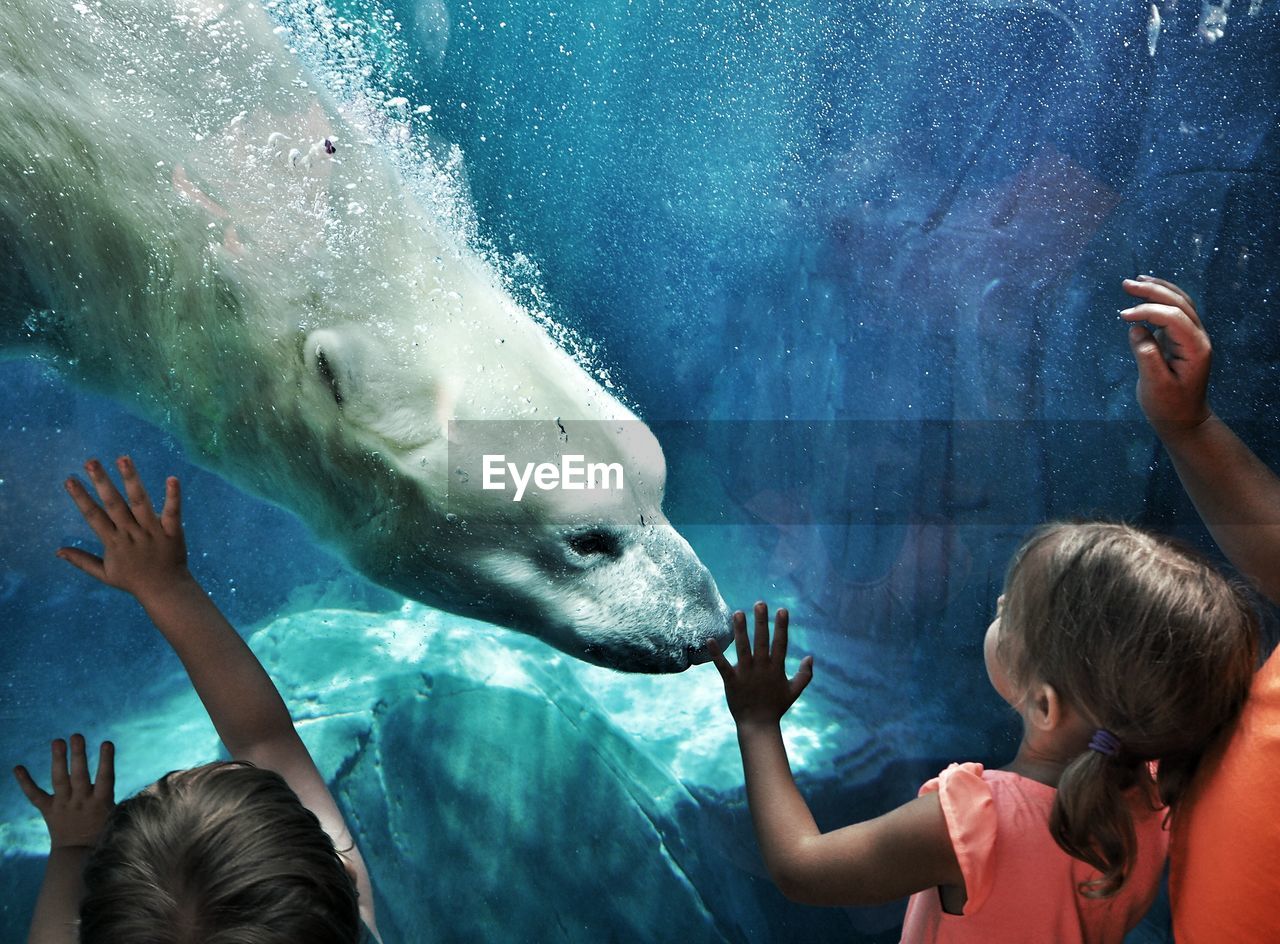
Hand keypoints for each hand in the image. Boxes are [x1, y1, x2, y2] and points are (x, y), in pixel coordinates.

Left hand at [14, 734, 115, 849]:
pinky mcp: (48, 810)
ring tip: (57, 741)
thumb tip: (141, 788)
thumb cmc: (103, 833)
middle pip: (79, 776)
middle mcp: (81, 802)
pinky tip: (17, 767)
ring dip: (58, 760)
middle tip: (76, 736)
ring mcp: (63, 805)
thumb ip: (119, 800)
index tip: (106, 743)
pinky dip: (25, 782)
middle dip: (78, 755)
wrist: (78, 857)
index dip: (106, 760)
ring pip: (60, 780)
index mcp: (101, 803)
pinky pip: (35, 796)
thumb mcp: (116, 817)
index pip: (105, 777)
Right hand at [59, 456, 191, 601]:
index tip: (69, 479)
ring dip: (131, 480)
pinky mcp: (172, 532)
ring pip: (140, 503)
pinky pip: (172, 512)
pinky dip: (173, 496)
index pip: (93, 516)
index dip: (81, 498)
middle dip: (101, 482)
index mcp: (113, 542)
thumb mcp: (105, 574)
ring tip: (123, 458)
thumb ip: (82, 560)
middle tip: (91, 461)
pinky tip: (172, 478)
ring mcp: (152, 532)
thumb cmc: (134, 581)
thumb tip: (57, 551)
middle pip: (114, 504)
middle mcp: (131, 534)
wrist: (166, 591)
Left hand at [709, 602, 813, 726]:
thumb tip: (811, 657)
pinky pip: (722, 665)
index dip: (781, 627)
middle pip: (762, 641)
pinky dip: (716, 653)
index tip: (782, 610)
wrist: (758, 726)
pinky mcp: (731, 681)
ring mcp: (746, 673)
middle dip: (761, 622)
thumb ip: (805, 675)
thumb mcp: (794, 691)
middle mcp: (761, 668)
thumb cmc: (776, 707)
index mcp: (776, 668)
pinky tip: (710, 639)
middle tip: (760, 603)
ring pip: (743, 648)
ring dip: (740, 630)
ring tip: (738, 613)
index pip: (780, 643)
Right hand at [1120, 276, 1211, 439]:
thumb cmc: (1168, 406)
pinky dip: (1160, 298)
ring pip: (1180, 302)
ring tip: (1135, 281)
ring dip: (1158, 289)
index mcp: (1195, 348)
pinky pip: (1174, 310)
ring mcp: (1191, 336)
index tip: (1123, 316)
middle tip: (1126, 284)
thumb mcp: (1155, 385)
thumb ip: (1147, 355)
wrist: (1183, 418)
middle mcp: (1198, 337)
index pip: (1174, 317)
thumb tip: (1136, 329)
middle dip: (1153, 291)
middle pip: (1179, 303)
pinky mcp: (1181, 337)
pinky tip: (1145, 292)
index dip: (1148, 311)